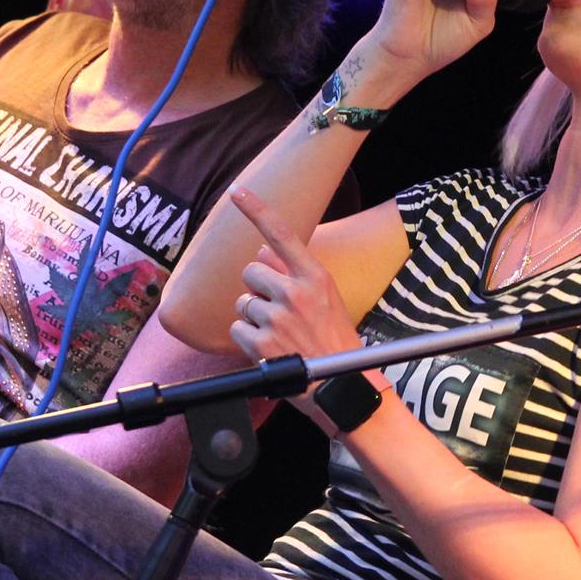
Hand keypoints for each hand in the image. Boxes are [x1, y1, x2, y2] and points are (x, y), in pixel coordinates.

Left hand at [225, 189, 364, 430]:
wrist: (344, 388)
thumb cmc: (336, 343)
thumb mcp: (328, 300)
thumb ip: (296, 275)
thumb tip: (263, 250)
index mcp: (315, 277)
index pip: (281, 235)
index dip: (257, 210)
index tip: (237, 191)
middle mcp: (296, 293)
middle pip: (251, 271)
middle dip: (257, 289)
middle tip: (278, 310)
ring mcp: (278, 317)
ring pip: (242, 303)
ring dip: (254, 318)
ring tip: (280, 335)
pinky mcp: (262, 342)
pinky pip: (237, 329)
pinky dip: (247, 340)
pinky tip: (269, 349)